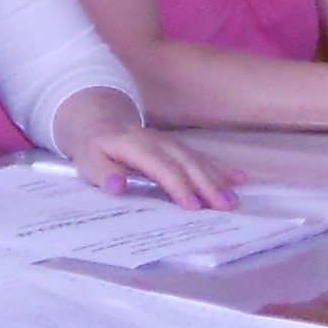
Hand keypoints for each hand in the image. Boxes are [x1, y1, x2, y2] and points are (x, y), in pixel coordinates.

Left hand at [53, 88, 236, 209]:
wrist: (99, 121)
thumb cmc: (94, 148)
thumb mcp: (88, 161)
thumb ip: (103, 174)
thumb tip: (117, 185)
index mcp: (133, 145)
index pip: (159, 166)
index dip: (177, 185)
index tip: (193, 206)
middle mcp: (157, 142)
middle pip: (185, 163)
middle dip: (206, 184)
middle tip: (226, 206)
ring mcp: (170, 143)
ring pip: (197, 159)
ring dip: (218, 178)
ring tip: (235, 198)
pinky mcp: (177, 148)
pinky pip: (202, 157)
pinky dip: (221, 167)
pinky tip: (239, 178)